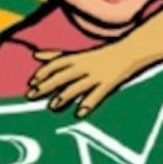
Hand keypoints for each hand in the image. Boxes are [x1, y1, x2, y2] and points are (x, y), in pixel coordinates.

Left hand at [27, 45, 147, 117]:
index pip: (56, 63)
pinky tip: (80, 113)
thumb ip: (56, 55)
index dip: (43, 72)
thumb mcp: (78, 53)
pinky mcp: (109, 83)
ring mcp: (97, 74)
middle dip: (46, 85)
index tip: (31, 82)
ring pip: (78, 85)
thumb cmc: (102, 54)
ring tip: (53, 106)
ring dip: (64, 95)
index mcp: (78, 57)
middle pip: (62, 75)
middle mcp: (85, 65)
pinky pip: (97, 94)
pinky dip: (88, 103)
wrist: (131, 50)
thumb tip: (35, 54)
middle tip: (31, 96)